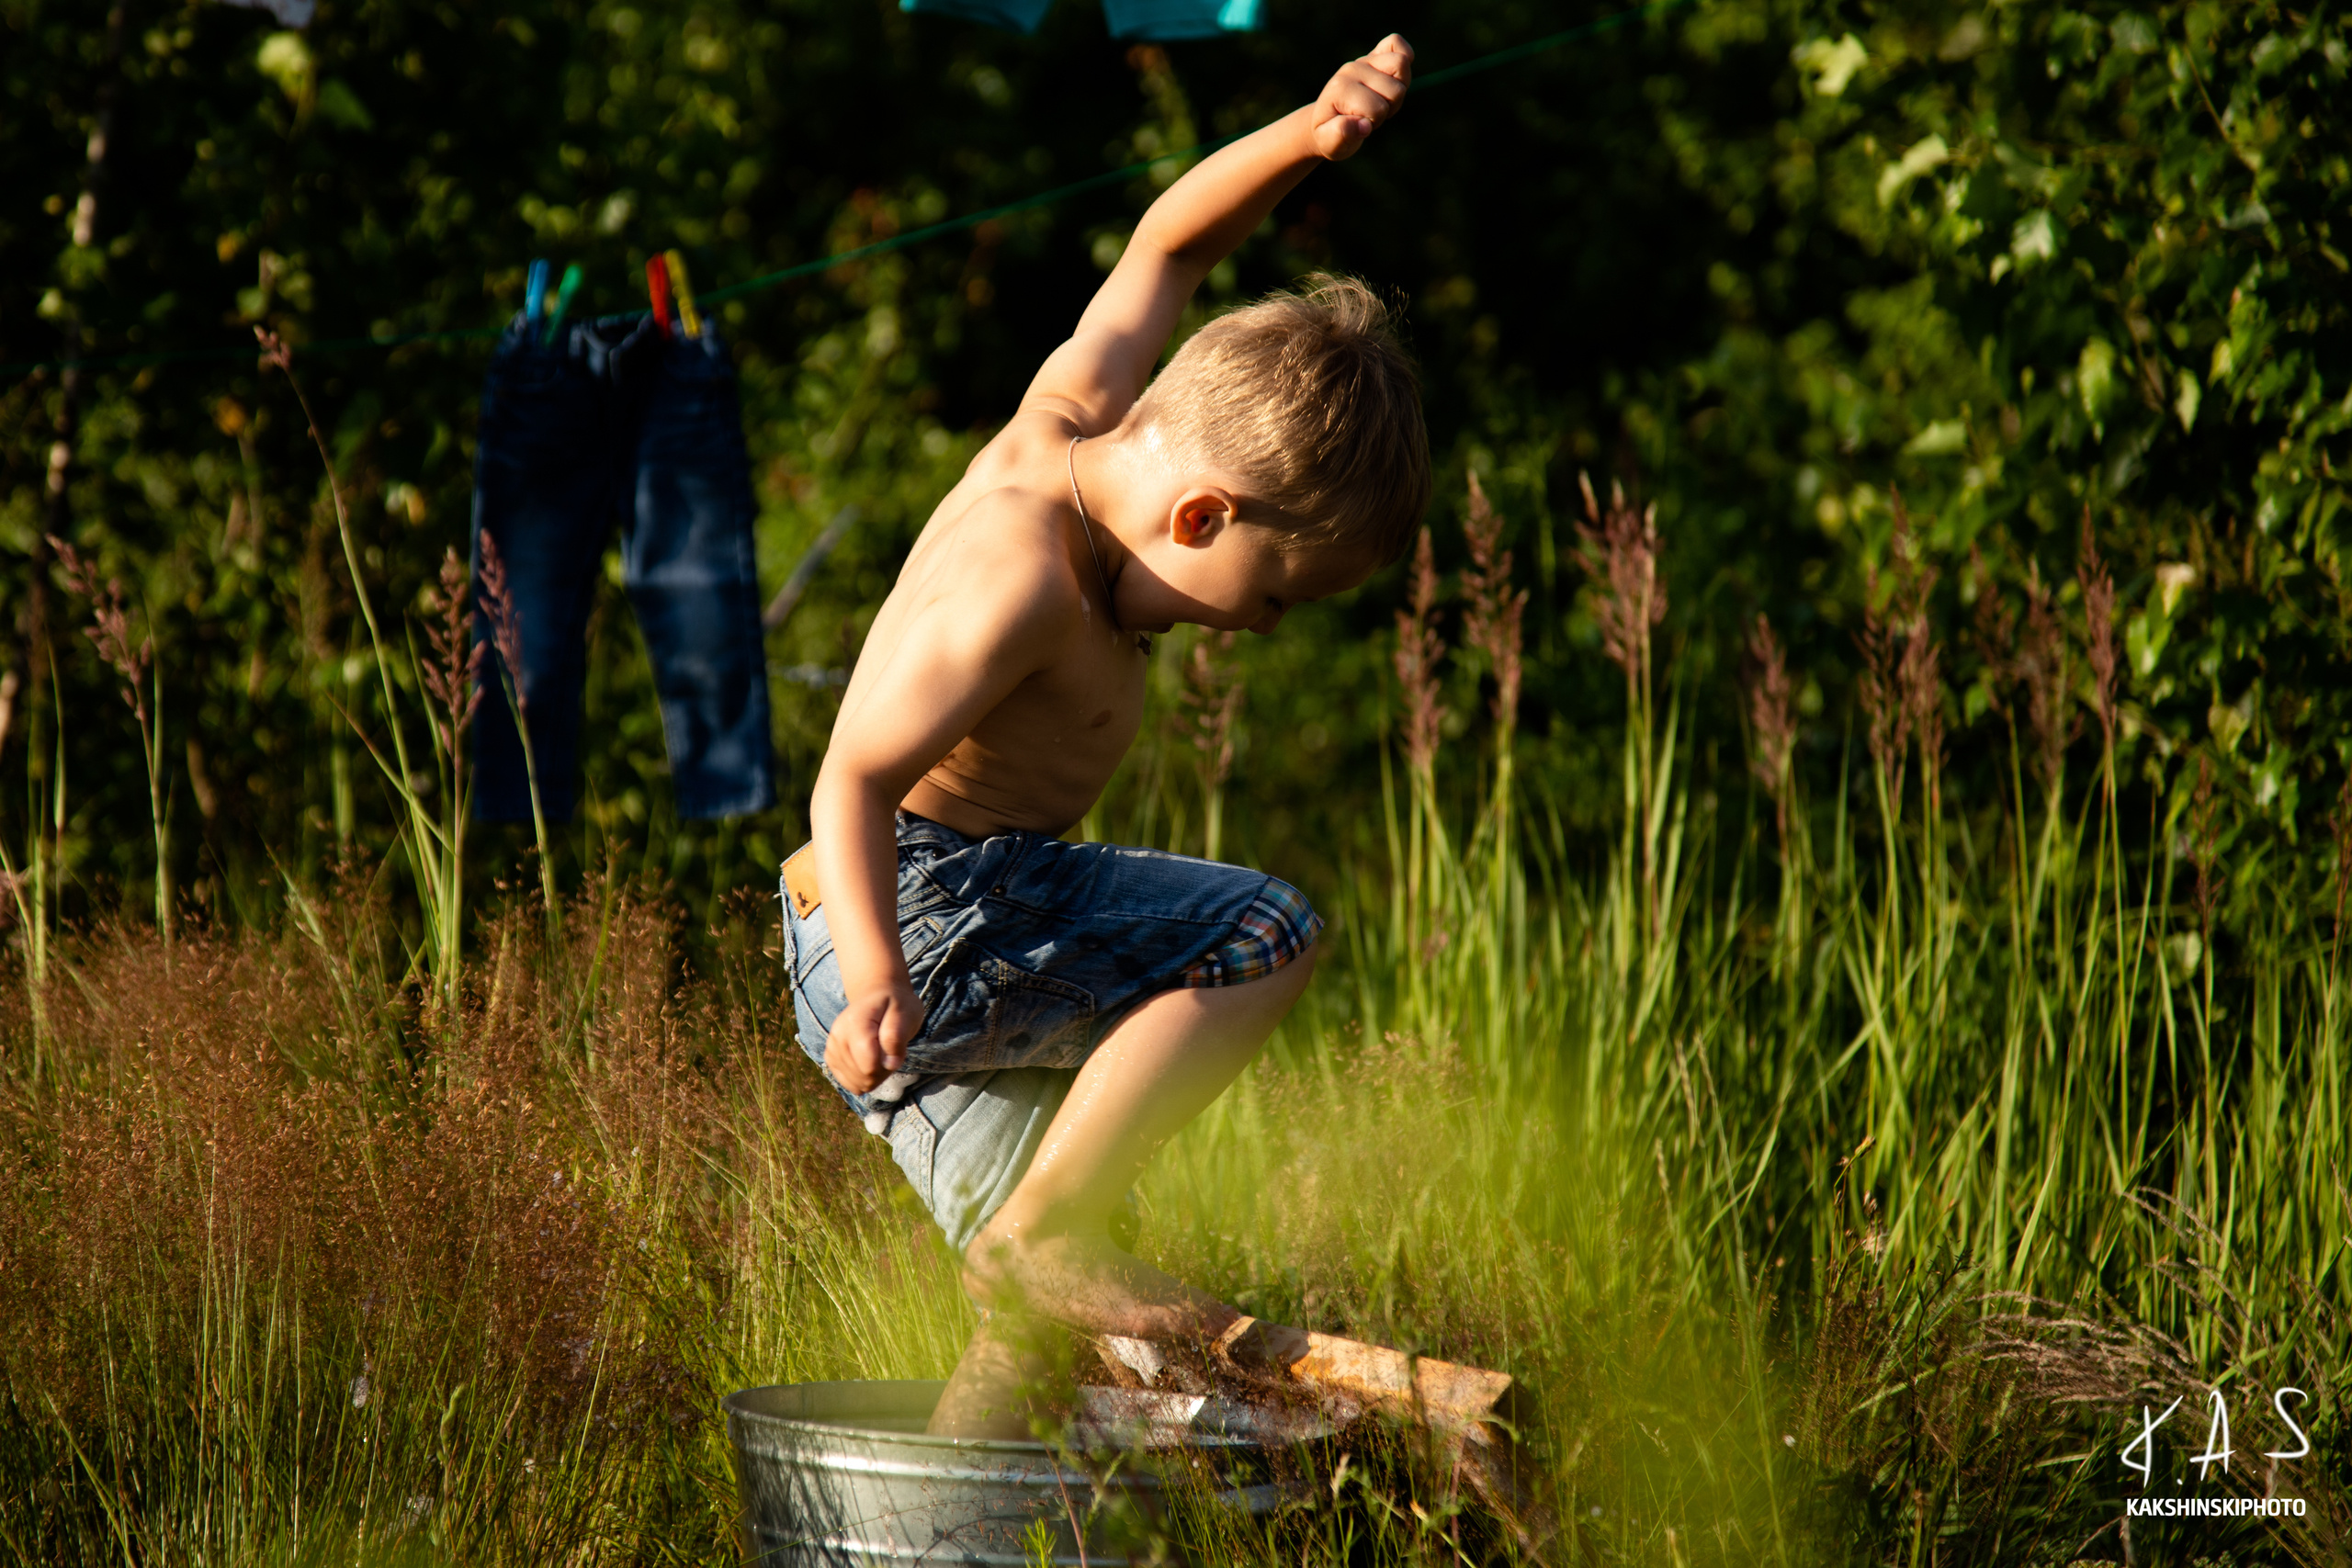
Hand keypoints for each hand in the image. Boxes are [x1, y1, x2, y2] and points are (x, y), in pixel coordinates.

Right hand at [825, 980, 924, 1094]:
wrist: (877, 997)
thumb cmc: (895, 1006)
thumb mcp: (905, 1013)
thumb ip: (896, 1036)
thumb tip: (890, 1064)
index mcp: (854, 1023)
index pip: (869, 1066)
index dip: (889, 1066)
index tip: (896, 1050)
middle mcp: (837, 1036)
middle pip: (863, 1077)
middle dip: (883, 1071)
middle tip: (891, 1051)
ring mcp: (832, 1048)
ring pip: (857, 1083)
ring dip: (875, 1075)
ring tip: (881, 1053)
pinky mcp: (831, 1058)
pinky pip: (849, 1084)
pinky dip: (864, 1078)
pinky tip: (871, 1061)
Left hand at [1309, 34, 1412, 161]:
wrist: (1326, 121)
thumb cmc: (1330, 134)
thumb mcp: (1330, 143)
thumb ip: (1341, 136)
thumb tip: (1363, 126)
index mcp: (1340, 89)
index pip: (1377, 108)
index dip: (1374, 122)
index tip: (1359, 125)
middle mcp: (1351, 69)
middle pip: (1396, 89)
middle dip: (1388, 109)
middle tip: (1371, 114)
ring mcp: (1363, 61)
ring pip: (1401, 65)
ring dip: (1399, 90)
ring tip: (1382, 100)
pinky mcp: (1373, 56)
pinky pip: (1395, 42)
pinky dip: (1404, 55)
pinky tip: (1393, 75)